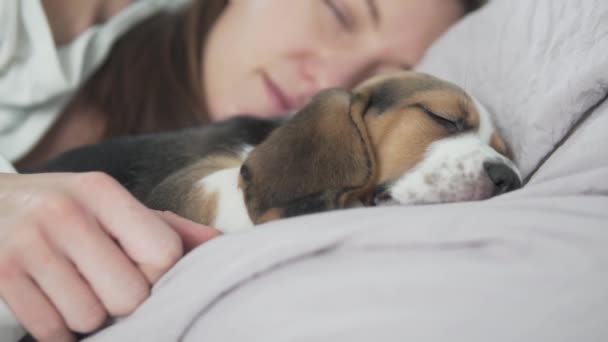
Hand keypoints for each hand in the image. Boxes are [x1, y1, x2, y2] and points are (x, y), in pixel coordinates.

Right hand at [0, 172, 220, 341]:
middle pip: (130, 295)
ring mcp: (27, 244)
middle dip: (122, 300)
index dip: (158, 272)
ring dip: (88, 316)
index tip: (139, 267)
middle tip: (106, 285)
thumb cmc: (64, 209)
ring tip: (77, 290)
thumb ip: (166, 227)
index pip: (164, 253)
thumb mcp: (110, 205)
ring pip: (89, 318)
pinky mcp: (0, 274)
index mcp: (101, 191)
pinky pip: (50, 331)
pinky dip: (58, 330)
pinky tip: (53, 302)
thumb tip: (219, 242)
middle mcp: (65, 213)